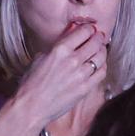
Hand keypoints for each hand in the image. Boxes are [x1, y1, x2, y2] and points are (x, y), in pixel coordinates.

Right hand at [8, 20, 107, 134]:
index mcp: (60, 50)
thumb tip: (69, 35)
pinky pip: (101, 73)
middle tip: (98, 37)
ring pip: (101, 56)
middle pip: (95, 42)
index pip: (83, 32)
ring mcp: (81, 75)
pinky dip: (102, 66)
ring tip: (100, 50)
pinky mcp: (85, 88)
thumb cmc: (32, 83)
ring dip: (102, 51)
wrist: (31, 106)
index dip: (89, 28)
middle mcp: (73, 60)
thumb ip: (57, 46)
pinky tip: (98, 65)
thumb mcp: (40, 57)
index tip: (90, 29)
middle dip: (98, 37)